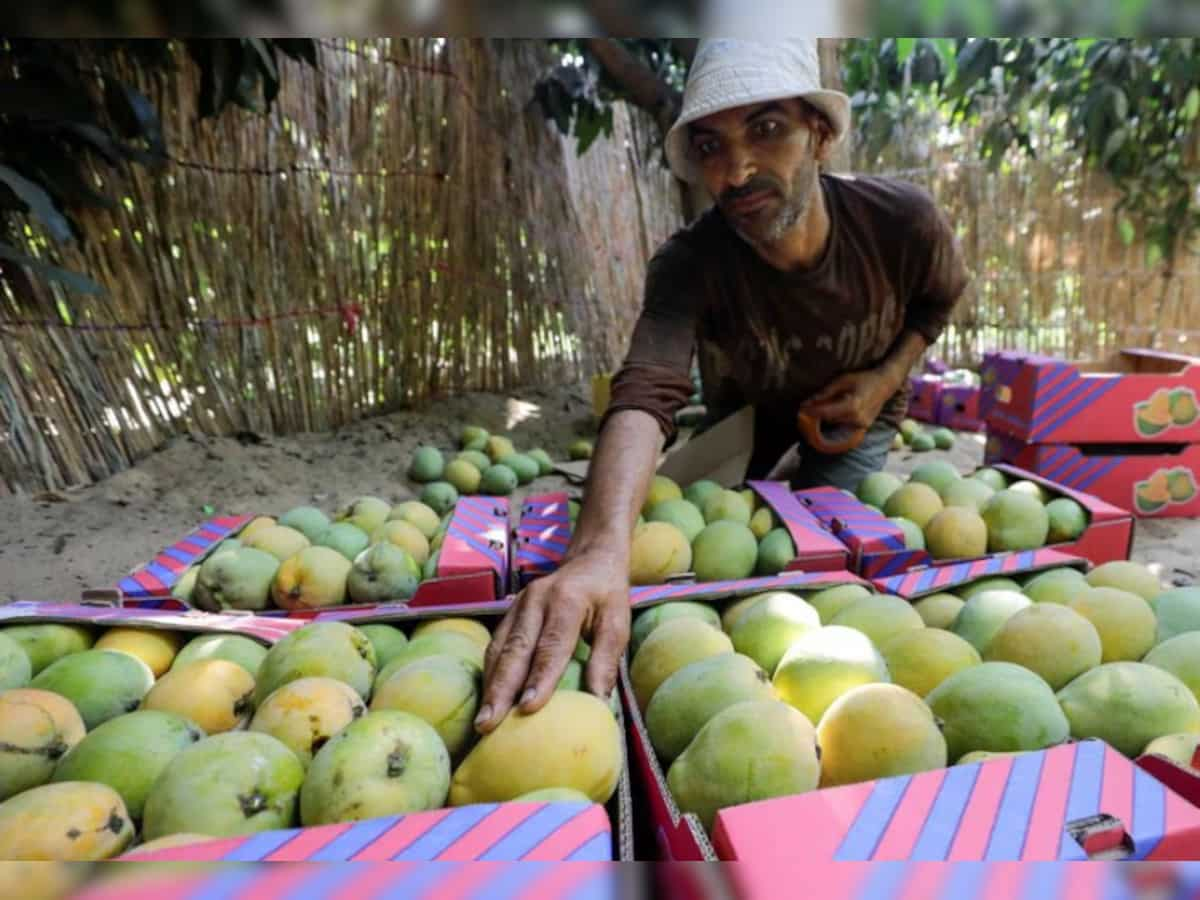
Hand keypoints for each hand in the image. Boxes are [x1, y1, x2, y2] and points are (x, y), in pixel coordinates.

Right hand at [475, 549, 629, 733]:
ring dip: (489, 686)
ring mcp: (518, 605)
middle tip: (488, 724)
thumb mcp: (618, 623)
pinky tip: (487, 698)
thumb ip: (606, 660)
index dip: (539, 679)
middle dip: (500, 690)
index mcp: (566, 601)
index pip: (551, 646)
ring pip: (499, 648)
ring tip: (483, 721)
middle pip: (515, 650)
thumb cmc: (607, 595)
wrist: (590, 558)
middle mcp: (536, 601)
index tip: (527, 709)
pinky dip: (490, 673)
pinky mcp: (509, 612)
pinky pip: (495, 645)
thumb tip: (597, 703)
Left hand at [800, 368, 896, 430]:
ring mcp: (861, 425)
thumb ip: (826, 392)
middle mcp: (857, 418)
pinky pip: (844, 425)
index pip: (826, 413)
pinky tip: (836, 410)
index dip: (812, 412)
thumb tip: (808, 401)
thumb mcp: (843, 380)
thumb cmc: (864, 378)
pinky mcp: (863, 427)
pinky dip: (838, 419)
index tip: (801, 409)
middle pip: (829, 419)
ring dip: (828, 416)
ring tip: (821, 407)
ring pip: (836, 423)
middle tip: (807, 407)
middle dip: (818, 414)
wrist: (886, 384)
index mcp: (852, 406)